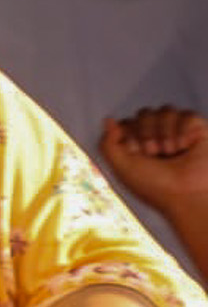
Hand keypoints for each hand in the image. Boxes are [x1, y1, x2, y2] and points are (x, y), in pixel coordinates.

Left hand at [101, 105, 207, 225]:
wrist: (186, 196)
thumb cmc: (154, 186)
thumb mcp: (121, 167)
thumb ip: (107, 143)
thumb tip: (109, 119)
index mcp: (138, 145)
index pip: (127, 122)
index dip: (129, 134)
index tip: (135, 153)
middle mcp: (158, 137)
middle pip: (145, 114)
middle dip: (146, 132)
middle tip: (153, 152)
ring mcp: (179, 133)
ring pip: (165, 110)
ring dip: (164, 131)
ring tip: (169, 151)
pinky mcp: (198, 132)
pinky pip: (187, 114)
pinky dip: (183, 129)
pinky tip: (185, 146)